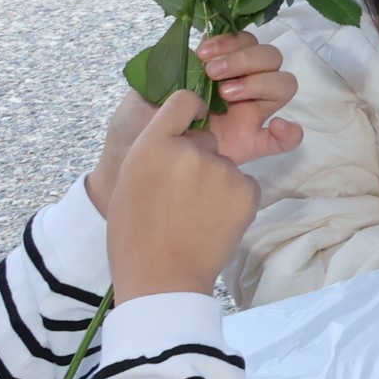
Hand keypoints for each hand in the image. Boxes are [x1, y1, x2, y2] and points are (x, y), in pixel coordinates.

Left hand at [91, 35, 298, 208]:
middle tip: (213, 74)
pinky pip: (283, 139)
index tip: (203, 54)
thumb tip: (192, 54)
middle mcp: (236, 89)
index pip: (243, 42)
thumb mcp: (143, 91)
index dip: (231, 41)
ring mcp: (247, 116)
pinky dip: (289, 131)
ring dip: (259, 82)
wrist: (127, 169)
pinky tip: (277, 127)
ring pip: (282, 85)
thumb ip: (168, 71)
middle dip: (245, 58)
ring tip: (226, 96)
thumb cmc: (132, 130)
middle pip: (270, 57)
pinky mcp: (250, 146)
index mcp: (214, 72)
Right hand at [100, 88, 264, 299]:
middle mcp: (190, 149)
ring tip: (194, 213)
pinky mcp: (247, 190)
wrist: (161, 278)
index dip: (189, 110)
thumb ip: (156, 147)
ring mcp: (222, 170)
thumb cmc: (136, 233)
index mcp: (153, 144)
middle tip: (181, 194)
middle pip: (206, 138)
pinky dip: (233, 199)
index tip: (191, 122)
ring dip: (216, 181)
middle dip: (199, 158)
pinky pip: (243, 184)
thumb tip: (182, 130)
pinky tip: (212, 221)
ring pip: (225, 164)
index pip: (183, 100)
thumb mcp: (131, 178)